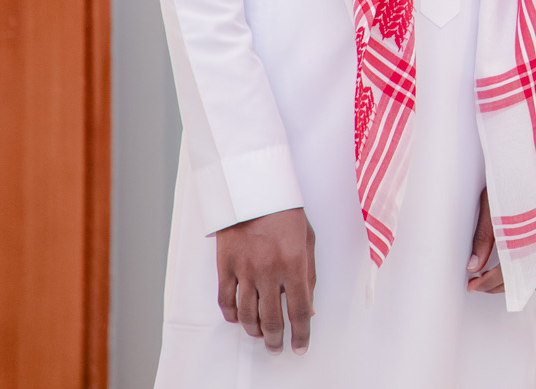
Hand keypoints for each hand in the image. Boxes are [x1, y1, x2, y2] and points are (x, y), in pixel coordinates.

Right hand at [215, 207, 314, 352]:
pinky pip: (226, 300)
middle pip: (271, 320)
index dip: (301, 334)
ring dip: (254, 331)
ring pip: (247, 315)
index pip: (299, 311)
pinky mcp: (226, 266)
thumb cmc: (285, 211)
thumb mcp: (308, 240)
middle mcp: (269, 271)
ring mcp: (245, 270)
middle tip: (277, 347)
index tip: (301, 346)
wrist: (253, 188)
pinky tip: (238, 318)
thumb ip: (309, 275)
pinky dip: (232, 315)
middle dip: (276, 340)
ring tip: (260, 335)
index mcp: (293, 264)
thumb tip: (309, 307)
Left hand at [466, 188, 535, 292]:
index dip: (488, 283)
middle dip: (502, 287)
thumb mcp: (494, 204)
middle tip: (482, 283)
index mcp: (534, 234)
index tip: (473, 284)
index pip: (509, 274)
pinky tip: (519, 265)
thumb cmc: (517, 173)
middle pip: (528, 282)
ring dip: (520, 282)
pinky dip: (535, 272)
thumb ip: (484, 238)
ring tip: (499, 277)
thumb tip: (474, 265)